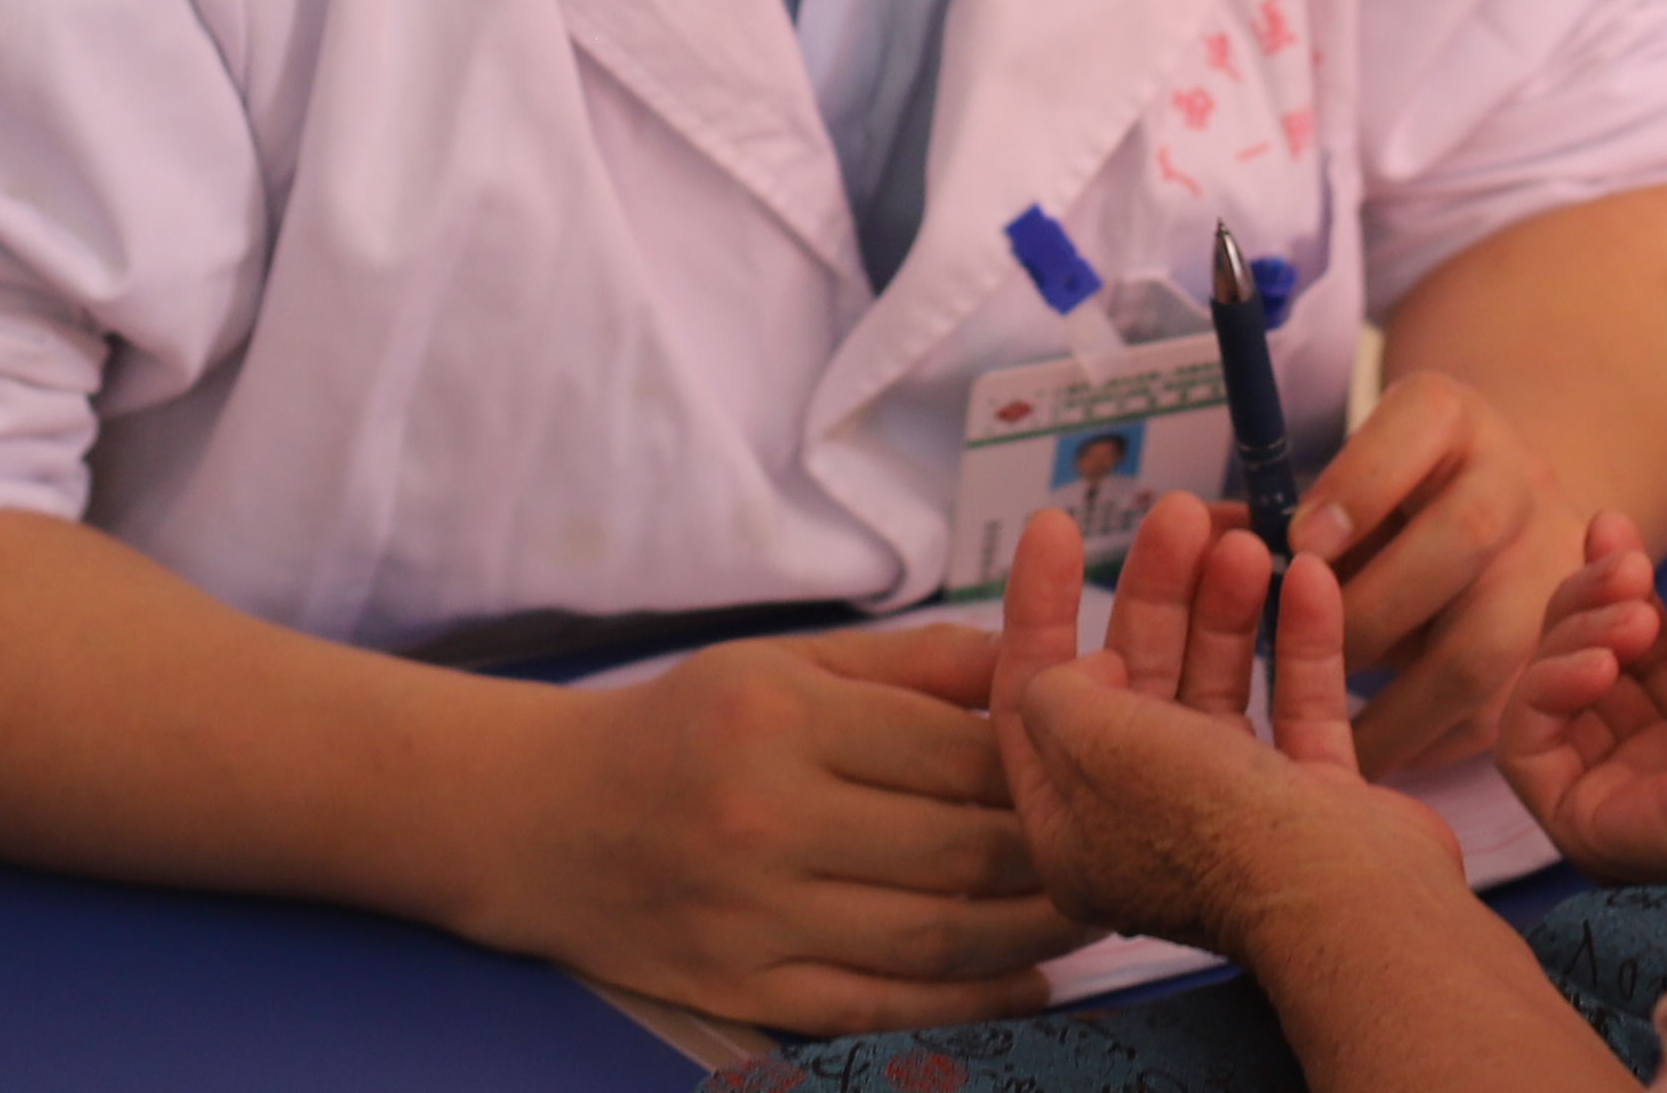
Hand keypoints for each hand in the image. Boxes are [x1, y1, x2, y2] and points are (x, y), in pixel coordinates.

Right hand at [484, 614, 1074, 1035]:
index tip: (1108, 763)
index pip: (952, 748)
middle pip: (957, 848)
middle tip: (1126, 845)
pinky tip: (1033, 985)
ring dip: (1036, 933)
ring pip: (935, 936)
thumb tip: (1042, 660)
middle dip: (1058, 853)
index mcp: (782, 715)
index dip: (1045, 763)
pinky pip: (883, 1006)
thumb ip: (913, 664)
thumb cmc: (679, 726)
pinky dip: (972, 1003)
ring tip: (1097, 911)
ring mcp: (755, 915)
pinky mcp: (744, 990)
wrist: (539, 819)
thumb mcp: (783, 659)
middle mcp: (768, 817)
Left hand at [993, 500, 1463, 961]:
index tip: (1056, 521)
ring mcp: (1239, 814)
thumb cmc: (1205, 823)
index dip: (1039, 605)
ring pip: (1217, 687)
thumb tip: (1073, 668)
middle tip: (1177, 511)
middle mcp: (1151, 823)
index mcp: (1076, 828)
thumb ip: (1057, 690)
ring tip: (1243, 537)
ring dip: (1225, 606)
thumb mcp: (1092, 741)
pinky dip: (1301, 640)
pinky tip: (1308, 576)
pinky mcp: (1315, 802)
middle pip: (1137, 681)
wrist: (1341, 897)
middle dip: (1154, 589)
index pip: (1036, 701)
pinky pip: (1297, 705)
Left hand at [1293, 364, 1595, 773]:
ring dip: (1388, 698)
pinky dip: (1413, 740)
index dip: (1360, 482)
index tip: (1299, 541)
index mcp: (1451, 419)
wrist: (1511, 526)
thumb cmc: (1398, 507)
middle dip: (1367, 608)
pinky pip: (1484, 718)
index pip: (1422, 418)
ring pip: (1477, 649)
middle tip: (1307, 648)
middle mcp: (1515, 484)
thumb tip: (1193, 536)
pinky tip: (1360, 753)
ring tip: (1323, 723)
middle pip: (1461, 536)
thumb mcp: (1353, 477)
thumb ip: (1280, 507)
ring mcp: (1547, 574)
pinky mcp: (1550, 662)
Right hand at [1495, 515, 1666, 885]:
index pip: (1633, 645)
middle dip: (1590, 596)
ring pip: (1547, 693)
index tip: (1611, 526)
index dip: (1614, 582)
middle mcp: (1658, 762)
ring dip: (1575, 635)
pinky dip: (1546, 686)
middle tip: (1630, 568)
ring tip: (1634, 621)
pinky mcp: (1580, 823)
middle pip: (1581, 660)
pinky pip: (1524, 745)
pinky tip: (1600, 665)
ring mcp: (1616, 794)